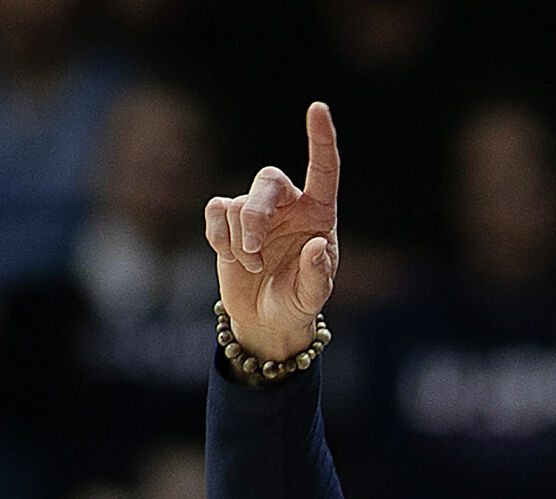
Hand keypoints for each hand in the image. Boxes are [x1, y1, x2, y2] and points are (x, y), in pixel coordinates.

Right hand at [202, 101, 339, 362]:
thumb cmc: (298, 301)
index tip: (318, 107)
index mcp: (319, 213)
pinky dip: (220, 237)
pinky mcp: (227, 219)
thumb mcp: (313, 296)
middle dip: (256, 214)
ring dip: (242, 240)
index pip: (323, 169)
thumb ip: (318, 274)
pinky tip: (231, 258)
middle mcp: (288, 204)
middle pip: (267, 180)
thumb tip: (316, 246)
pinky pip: (216, 212)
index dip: (321, 139)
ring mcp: (255, 209)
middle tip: (254, 251)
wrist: (268, 318)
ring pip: (239, 202)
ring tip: (254, 266)